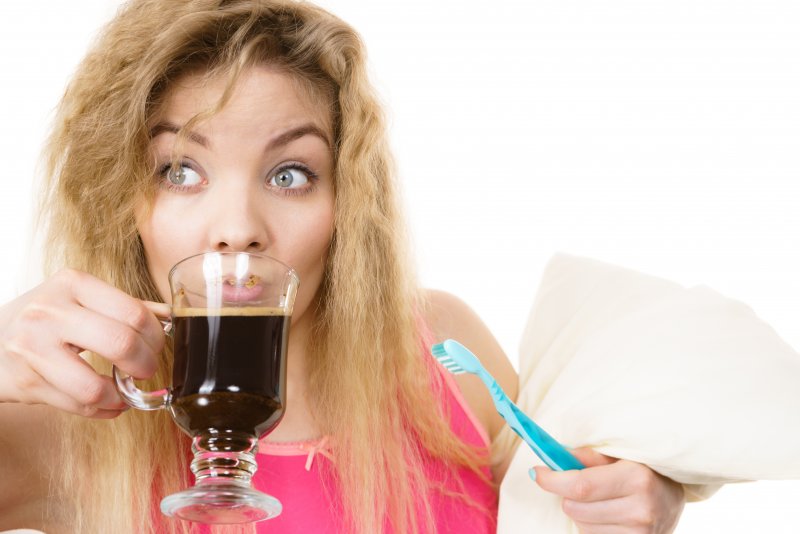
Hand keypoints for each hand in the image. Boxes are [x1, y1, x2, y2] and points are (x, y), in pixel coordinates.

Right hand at [0, 269, 165, 417]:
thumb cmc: (43, 319)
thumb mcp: (79, 300)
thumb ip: (124, 306)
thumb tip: (170, 315)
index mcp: (72, 284)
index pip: (134, 312)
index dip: (156, 336)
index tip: (156, 346)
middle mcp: (49, 312)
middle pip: (121, 343)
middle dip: (145, 364)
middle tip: (145, 369)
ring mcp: (33, 348)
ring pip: (95, 386)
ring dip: (121, 396)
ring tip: (125, 392)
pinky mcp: (25, 383)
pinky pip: (78, 406)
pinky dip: (104, 410)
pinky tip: (109, 403)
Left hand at [531, 448, 684, 532]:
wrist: (673, 498)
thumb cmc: (642, 469)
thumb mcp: (621, 454)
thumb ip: (589, 455)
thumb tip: (555, 457)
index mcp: (637, 477)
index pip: (580, 485)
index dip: (553, 480)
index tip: (537, 473)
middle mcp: (640, 508)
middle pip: (575, 507)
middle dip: (567, 495)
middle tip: (580, 484)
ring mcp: (640, 533)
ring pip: (581, 525)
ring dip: (581, 512)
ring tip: (601, 500)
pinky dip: (591, 526)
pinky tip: (607, 516)